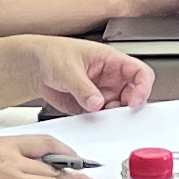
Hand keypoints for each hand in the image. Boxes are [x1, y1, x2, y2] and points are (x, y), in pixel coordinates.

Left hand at [22, 36, 151, 112]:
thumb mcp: (67, 68)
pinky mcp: (92, 106)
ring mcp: (103, 92)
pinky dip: (100, 123)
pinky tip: (90, 118)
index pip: (140, 72)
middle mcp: (111, 78)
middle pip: (134, 94)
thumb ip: (82, 87)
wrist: (35, 67)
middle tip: (115, 113)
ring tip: (98, 115)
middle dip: (128, 106)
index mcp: (111, 60)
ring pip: (119, 109)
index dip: (143, 87)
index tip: (135, 101)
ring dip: (113, 116)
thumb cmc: (53, 55)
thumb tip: (97, 103)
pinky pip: (103, 117)